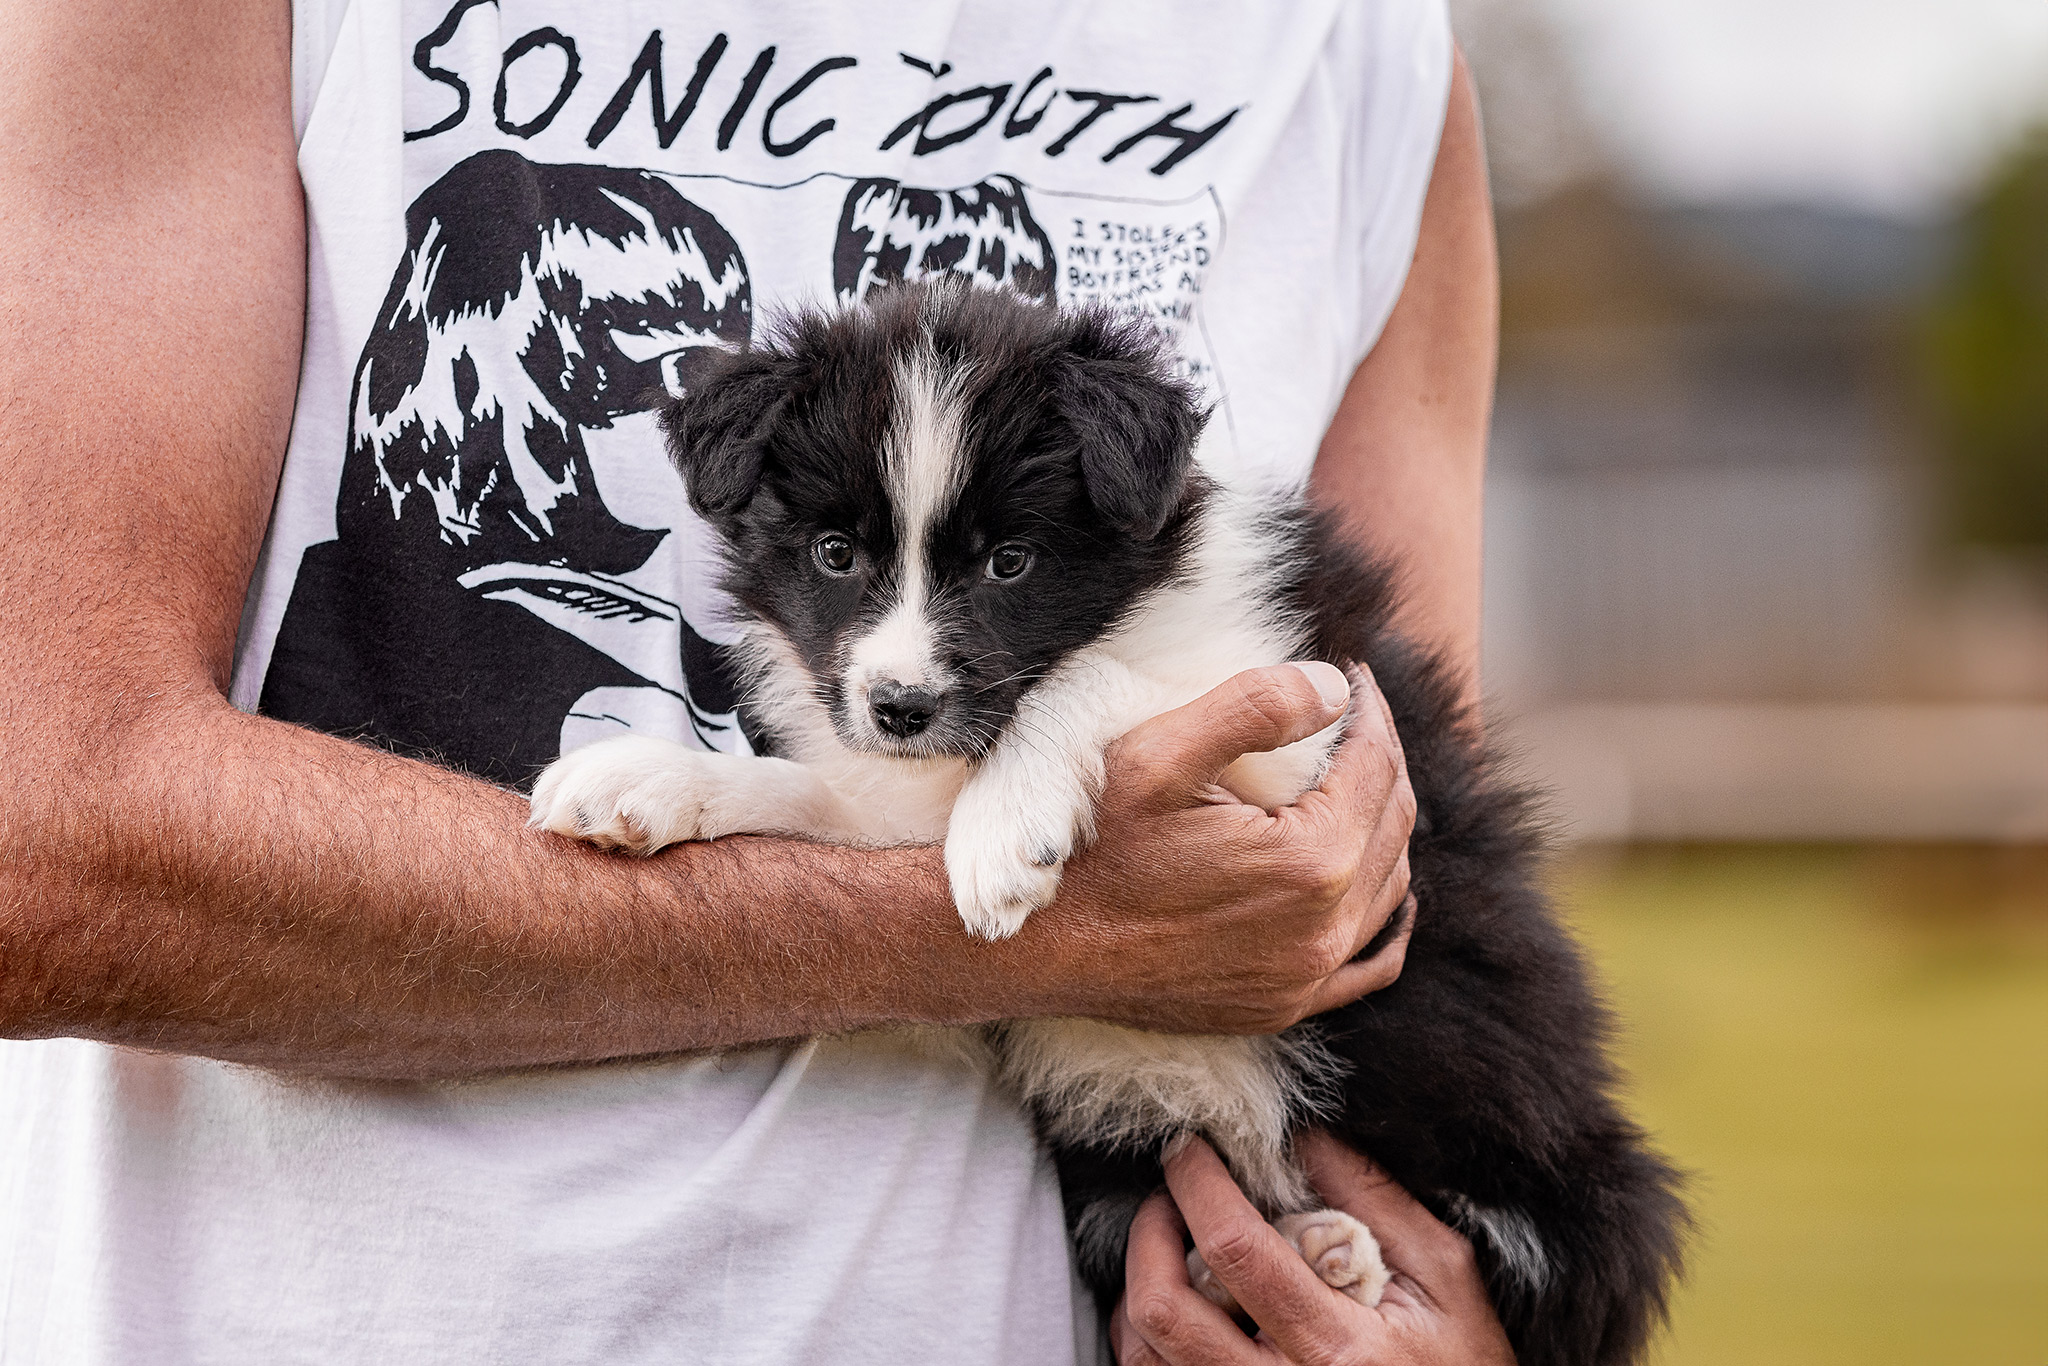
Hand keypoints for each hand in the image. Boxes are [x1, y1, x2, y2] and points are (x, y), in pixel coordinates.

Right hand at [1014, 661, 1415, 1034]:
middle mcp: (1324, 928)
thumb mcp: (1156, 756)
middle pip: (1393, 823)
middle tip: (1355, 718)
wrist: (1041, 948)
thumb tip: (1335, 687)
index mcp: (1309, 860)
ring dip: (1383, 826)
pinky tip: (1376, 886)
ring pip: (1389, 887)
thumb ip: (1253, 708)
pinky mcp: (1284, 1005)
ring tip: (1353, 780)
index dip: (1371, 712)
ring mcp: (1306, 976)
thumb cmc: (1090, 847)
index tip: (1353, 678)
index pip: (1376, 766)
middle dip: (1381, 759)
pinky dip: (1384, 916)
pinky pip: (1370, 962)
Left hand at [1111, 1134, 1515, 1364]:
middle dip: (1150, 1232)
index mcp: (1339, 1350)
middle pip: (1164, 1311)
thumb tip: (1304, 1133)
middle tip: (1169, 1195)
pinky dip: (1146, 1337)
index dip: (1199, 1185)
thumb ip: (1376, 1200)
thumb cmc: (1464, 1362)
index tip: (1189, 1148)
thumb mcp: (1445, 1275)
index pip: (1237, 1252)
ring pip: (1145, 1356)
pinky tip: (1177, 1302)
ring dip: (1140, 1285)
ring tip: (1168, 1245)